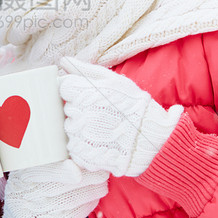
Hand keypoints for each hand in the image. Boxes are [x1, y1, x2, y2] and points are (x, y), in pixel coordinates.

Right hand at [0, 159, 107, 217]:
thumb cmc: (34, 190)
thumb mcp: (34, 173)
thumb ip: (52, 161)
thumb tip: (80, 148)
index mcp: (21, 176)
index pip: (40, 171)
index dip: (59, 171)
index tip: (78, 169)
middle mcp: (22, 195)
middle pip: (58, 187)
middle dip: (86, 178)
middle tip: (103, 172)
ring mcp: (30, 215)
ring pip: (67, 202)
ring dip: (90, 192)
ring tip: (103, 185)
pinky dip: (85, 207)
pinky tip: (93, 200)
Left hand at [59, 56, 183, 176]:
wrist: (154, 139)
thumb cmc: (135, 106)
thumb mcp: (114, 81)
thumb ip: (85, 70)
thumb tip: (63, 61)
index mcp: (84, 93)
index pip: (64, 87)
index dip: (75, 89)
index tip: (88, 94)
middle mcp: (79, 115)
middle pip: (66, 108)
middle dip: (79, 108)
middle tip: (99, 112)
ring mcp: (80, 137)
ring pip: (69, 129)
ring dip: (81, 128)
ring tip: (102, 128)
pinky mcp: (84, 156)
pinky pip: (74, 149)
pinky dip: (84, 146)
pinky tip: (100, 141)